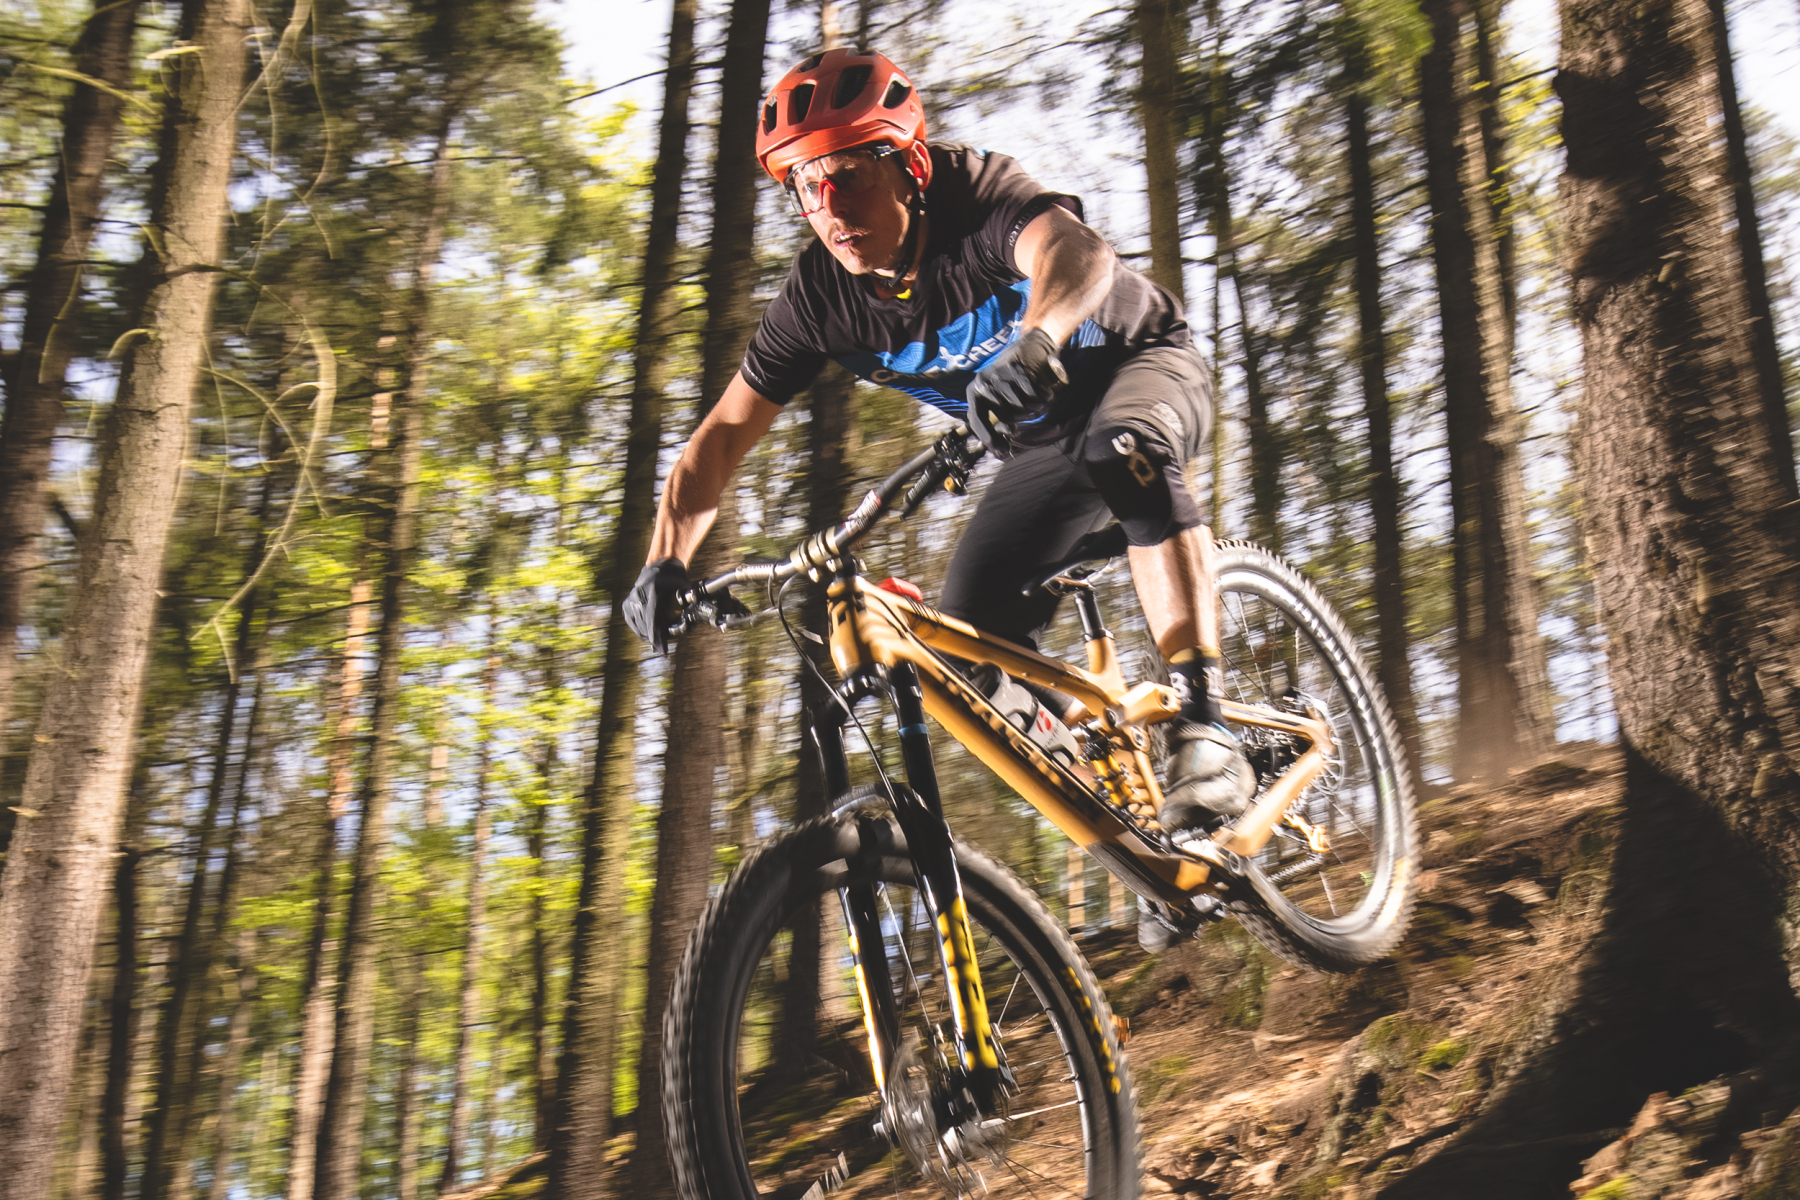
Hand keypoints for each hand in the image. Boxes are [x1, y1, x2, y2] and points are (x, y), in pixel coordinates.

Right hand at [623, 557, 687, 653]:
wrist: (658, 570)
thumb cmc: (675, 583)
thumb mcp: (684, 593)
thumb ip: (688, 608)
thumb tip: (697, 622)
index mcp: (653, 592)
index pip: (653, 620)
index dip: (658, 638)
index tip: (662, 651)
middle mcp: (639, 597)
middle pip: (647, 627)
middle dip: (657, 637)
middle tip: (664, 645)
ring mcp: (630, 602)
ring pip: (640, 628)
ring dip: (650, 634)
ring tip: (659, 636)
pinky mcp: (626, 607)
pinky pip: (634, 625)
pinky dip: (643, 630)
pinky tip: (650, 630)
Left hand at [966, 327, 1065, 454]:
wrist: (1028, 346)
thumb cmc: (1011, 379)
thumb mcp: (996, 396)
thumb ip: (996, 417)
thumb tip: (998, 450)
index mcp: (974, 392)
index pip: (976, 419)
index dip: (988, 437)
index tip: (1002, 451)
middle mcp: (983, 383)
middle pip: (1007, 416)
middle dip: (1023, 418)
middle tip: (1031, 412)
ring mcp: (999, 375)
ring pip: (1022, 406)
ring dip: (1036, 408)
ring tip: (1039, 402)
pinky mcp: (1017, 369)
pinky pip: (1034, 394)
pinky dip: (1044, 397)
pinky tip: (1046, 393)